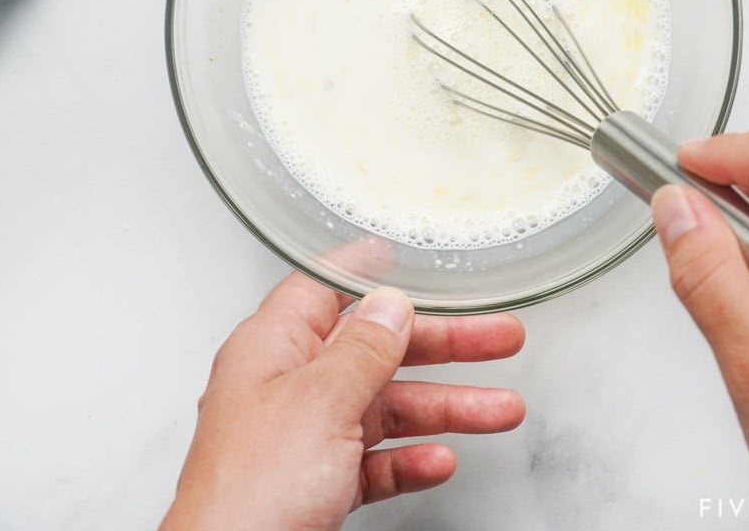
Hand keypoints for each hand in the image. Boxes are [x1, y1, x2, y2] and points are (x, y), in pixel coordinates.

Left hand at [159, 271, 525, 530]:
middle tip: (497, 336)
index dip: (367, 268)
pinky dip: (410, 461)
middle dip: (442, 345)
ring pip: (386, 408)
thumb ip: (362, 350)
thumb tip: (390, 304)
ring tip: (499, 409)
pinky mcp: (315, 486)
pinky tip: (440, 461)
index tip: (404, 255)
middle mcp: (288, 387)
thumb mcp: (319, 403)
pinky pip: (374, 462)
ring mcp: (303, 439)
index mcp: (274, 348)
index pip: (324, 288)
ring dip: (444, 408)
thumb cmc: (248, 493)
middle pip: (376, 349)